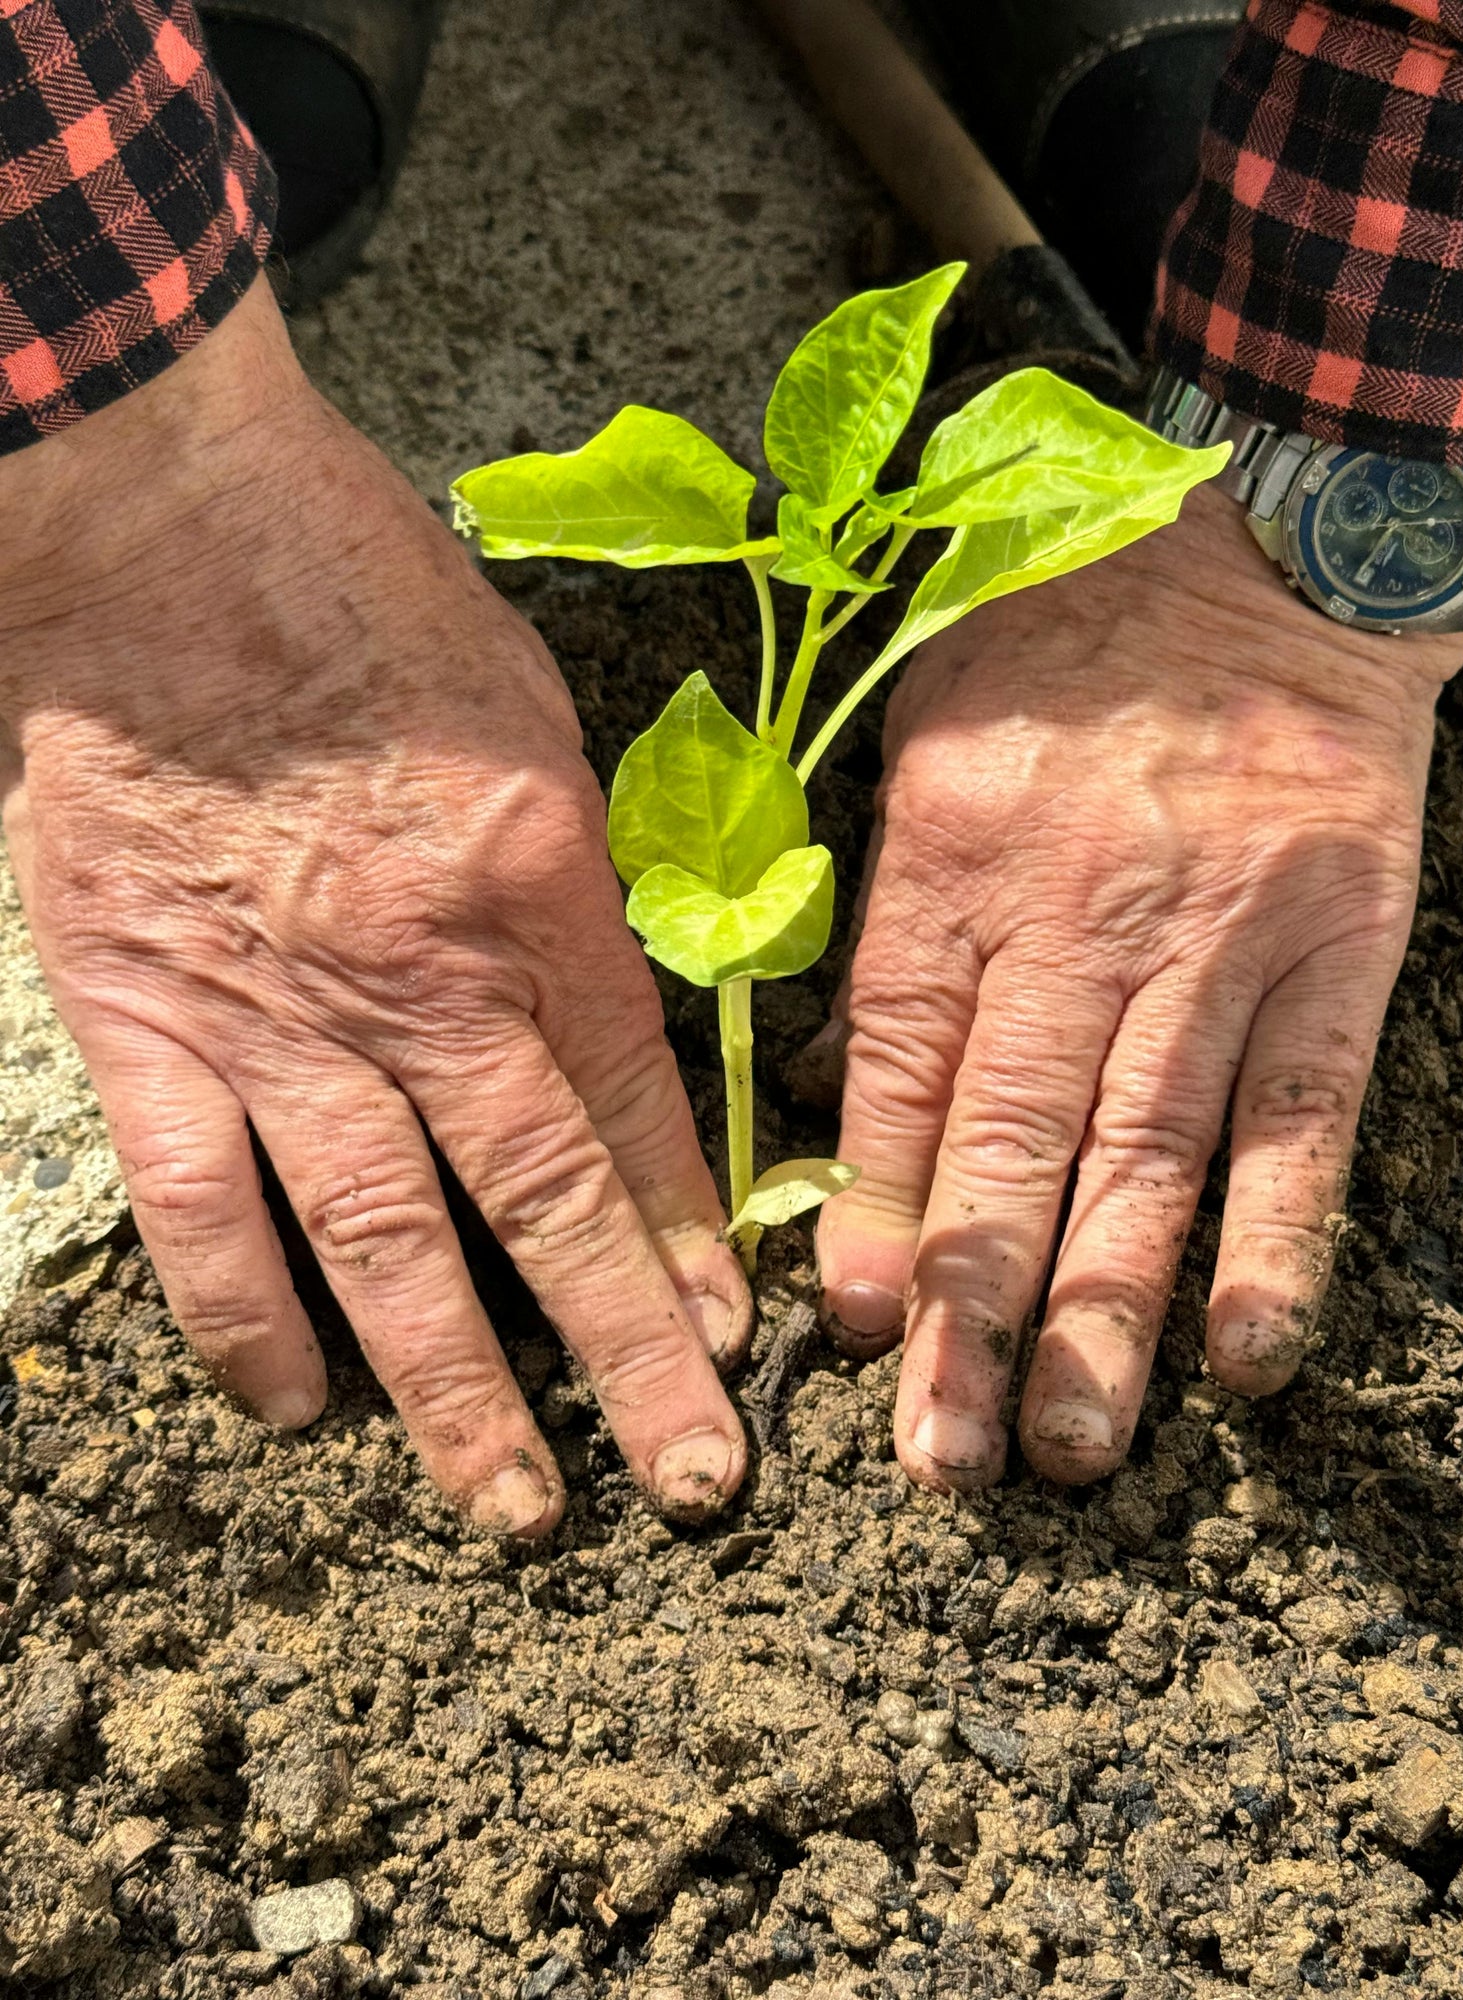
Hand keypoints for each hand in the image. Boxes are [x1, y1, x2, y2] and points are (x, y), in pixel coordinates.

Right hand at [0, 279, 750, 1532]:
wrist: (163, 528)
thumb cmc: (362, 596)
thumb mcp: (529, 721)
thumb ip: (572, 886)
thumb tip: (608, 1018)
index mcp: (533, 887)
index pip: (635, 1103)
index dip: (689, 1233)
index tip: (733, 1332)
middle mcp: (420, 977)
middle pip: (543, 1201)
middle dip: (627, 1354)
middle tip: (693, 1479)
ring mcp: (275, 1014)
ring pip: (386, 1243)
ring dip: (456, 1392)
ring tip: (519, 1506)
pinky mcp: (146, 1019)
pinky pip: (204, 1206)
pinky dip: (247, 1317)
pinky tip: (296, 1406)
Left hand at [816, 484, 1462, 1490]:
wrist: (1266, 553)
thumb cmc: (1068, 644)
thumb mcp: (926, 738)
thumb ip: (882, 914)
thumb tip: (815, 1091)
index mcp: (953, 854)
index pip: (898, 1063)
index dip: (870, 1203)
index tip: (848, 1325)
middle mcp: (1076, 912)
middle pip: (1011, 1139)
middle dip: (971, 1309)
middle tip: (942, 1454)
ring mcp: (1213, 942)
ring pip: (1145, 1156)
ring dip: (1107, 1313)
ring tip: (1074, 1446)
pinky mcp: (1334, 956)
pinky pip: (1300, 1114)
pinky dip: (1277, 1236)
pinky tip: (1246, 1350)